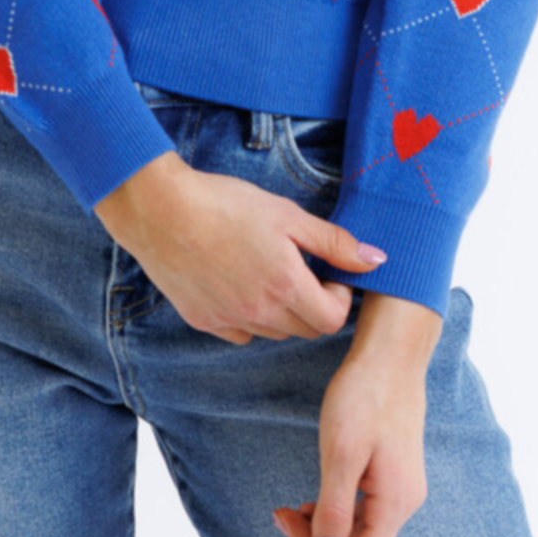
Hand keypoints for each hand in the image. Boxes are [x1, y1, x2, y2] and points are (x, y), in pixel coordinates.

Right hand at [94, 153, 386, 342]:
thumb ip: (334, 242)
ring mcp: (230, 321)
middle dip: (313, 304)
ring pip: (274, 332)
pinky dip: (249, 316)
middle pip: (305, 329)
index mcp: (286, 286)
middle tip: (301, 269)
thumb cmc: (225, 204)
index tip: (329, 273)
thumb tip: (377, 260)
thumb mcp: (287, 214)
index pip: (333, 320)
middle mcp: (260, 313)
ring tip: (267, 270)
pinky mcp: (203, 322)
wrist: (160, 210)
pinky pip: (241, 332)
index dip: (339, 297)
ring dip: (282, 311)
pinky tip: (238, 282)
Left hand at [271, 335, 431, 536]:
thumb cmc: (365, 397)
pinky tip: (310, 500)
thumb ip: (334, 510)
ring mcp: (399, 489)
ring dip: (320, 529)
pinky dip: (332, 512)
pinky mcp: (390, 474)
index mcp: (395, 504)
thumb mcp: (342, 453)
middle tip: (278, 517)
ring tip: (286, 509)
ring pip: (357, 531)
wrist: (391, 355)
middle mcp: (403, 504)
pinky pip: (361, 510)